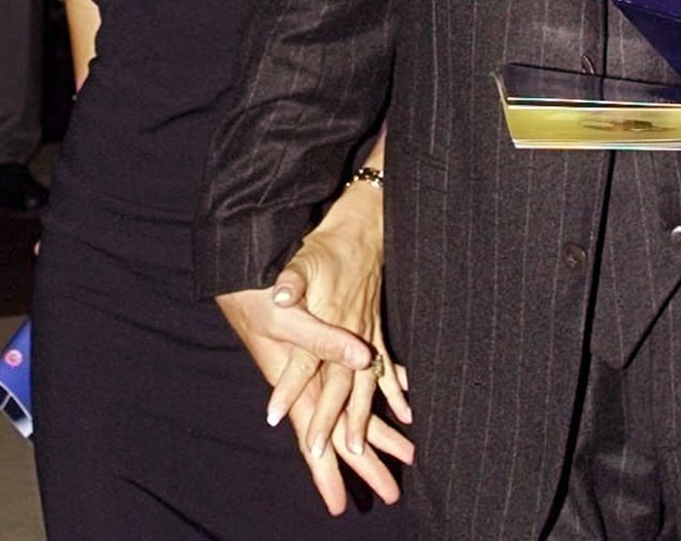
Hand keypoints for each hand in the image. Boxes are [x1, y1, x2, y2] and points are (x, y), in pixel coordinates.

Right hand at [218, 284, 410, 512]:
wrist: (246, 267)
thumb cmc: (258, 293)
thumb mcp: (288, 312)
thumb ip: (319, 333)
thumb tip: (352, 350)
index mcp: (298, 379)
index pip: (313, 434)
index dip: (325, 468)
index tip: (337, 503)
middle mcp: (308, 379)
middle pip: (336, 431)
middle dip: (363, 463)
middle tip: (390, 493)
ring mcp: (318, 364)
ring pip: (351, 408)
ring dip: (377, 432)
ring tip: (406, 454)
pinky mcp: (329, 344)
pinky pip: (361, 381)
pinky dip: (384, 393)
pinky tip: (402, 403)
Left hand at [269, 195, 411, 456]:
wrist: (365, 229)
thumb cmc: (330, 247)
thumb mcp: (305, 258)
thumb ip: (293, 280)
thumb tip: (281, 296)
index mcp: (329, 320)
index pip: (305, 361)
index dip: (289, 387)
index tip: (274, 415)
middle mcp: (351, 332)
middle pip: (339, 384)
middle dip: (330, 419)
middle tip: (320, 452)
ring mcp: (368, 331)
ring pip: (366, 383)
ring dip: (362, 415)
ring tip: (358, 448)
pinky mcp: (376, 326)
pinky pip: (388, 365)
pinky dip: (395, 388)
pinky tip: (407, 409)